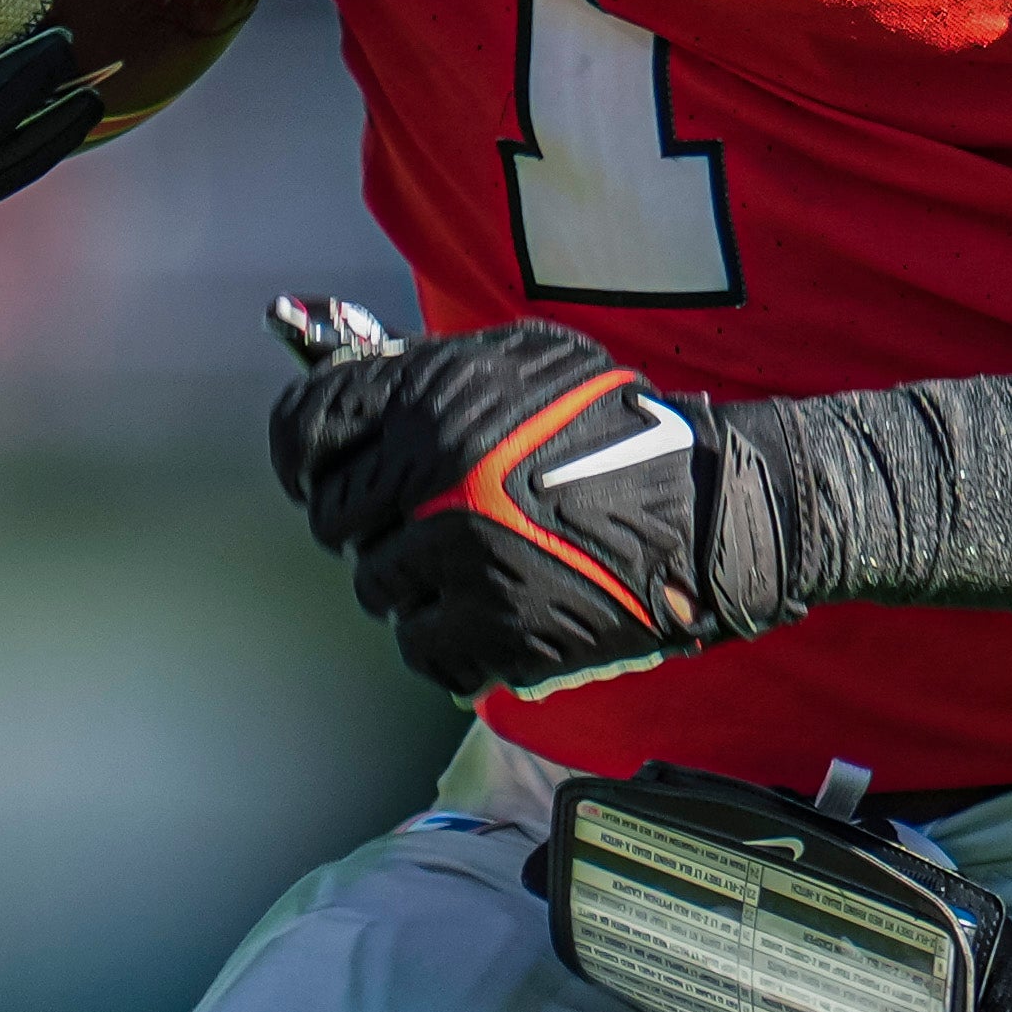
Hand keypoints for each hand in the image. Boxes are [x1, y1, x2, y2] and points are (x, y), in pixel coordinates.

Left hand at [270, 319, 784, 698]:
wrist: (706, 511)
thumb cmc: (616, 429)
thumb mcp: (520, 362)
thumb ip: (428, 373)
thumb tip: (336, 368)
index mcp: (436, 399)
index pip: (305, 428)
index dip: (305, 456)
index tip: (321, 475)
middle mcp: (436, 474)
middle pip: (335, 519)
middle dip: (373, 524)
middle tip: (426, 524)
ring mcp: (462, 557)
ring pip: (376, 588)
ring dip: (416, 584)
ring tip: (478, 566)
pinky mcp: (494, 630)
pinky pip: (422, 649)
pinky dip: (450, 639)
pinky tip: (494, 612)